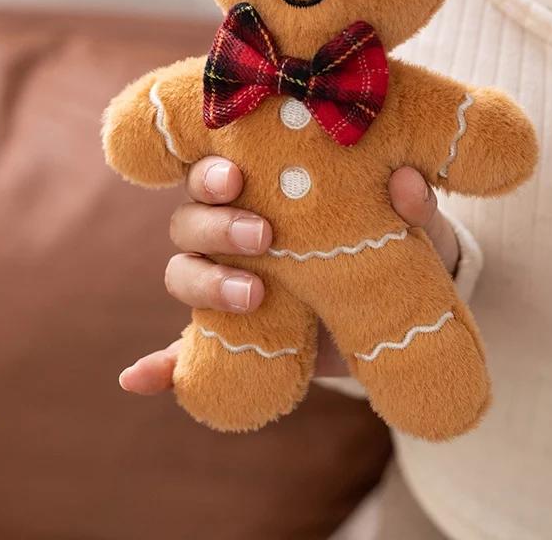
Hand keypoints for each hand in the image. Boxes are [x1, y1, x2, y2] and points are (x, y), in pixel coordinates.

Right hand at [119, 158, 459, 392]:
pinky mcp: (238, 337)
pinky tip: (138, 379)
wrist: (401, 302)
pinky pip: (185, 352)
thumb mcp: (413, 223)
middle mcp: (237, 236)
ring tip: (253, 295)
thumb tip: (406, 184)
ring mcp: (233, 286)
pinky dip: (158, 366)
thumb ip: (414, 202)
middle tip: (263, 236)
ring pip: (184, 274)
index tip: (234, 176)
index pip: (219, 175)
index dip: (211, 173)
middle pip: (192, 223)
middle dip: (215, 226)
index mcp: (267, 194)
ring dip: (202, 284)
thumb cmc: (397, 241)